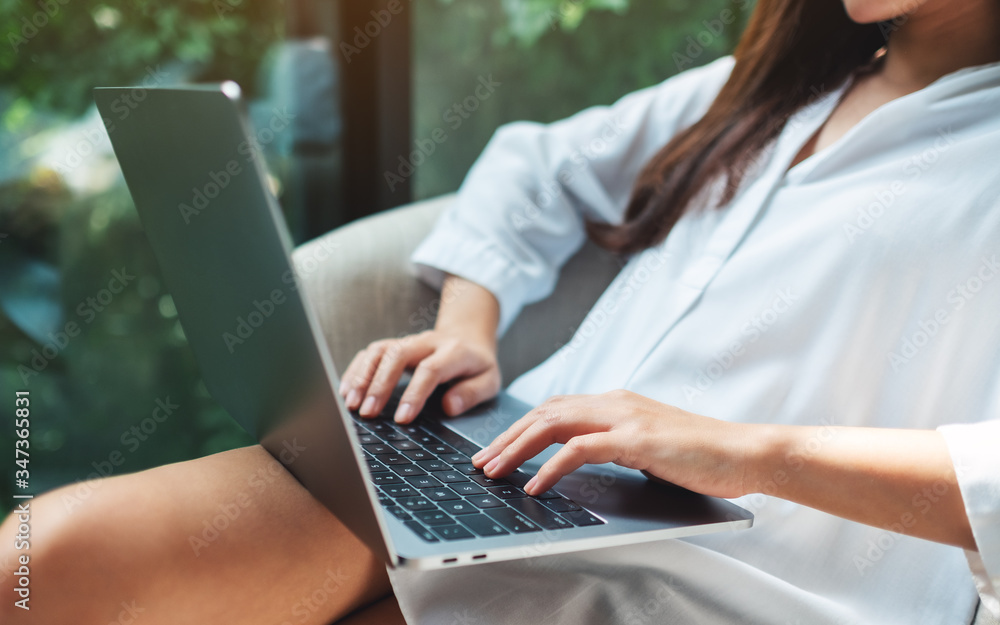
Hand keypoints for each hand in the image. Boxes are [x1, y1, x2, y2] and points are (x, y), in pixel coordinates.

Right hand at [338, 329, 500, 422]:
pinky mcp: (394, 345)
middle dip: (379, 384)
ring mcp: (408, 341)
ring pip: (380, 350)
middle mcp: (427, 343)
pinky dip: (355, 370)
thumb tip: (448, 407)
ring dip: (362, 376)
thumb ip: (472, 393)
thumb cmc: (477, 365)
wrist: (468, 336)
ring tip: (351, 404)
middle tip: (367, 412)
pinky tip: (346, 391)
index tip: (402, 419)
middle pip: (397, 355)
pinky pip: (371, 352)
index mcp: (454, 352)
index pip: (429, 370)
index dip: (414, 394)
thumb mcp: (490, 380)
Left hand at [470, 389, 755, 497]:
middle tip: (480, 461)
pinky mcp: (636, 439)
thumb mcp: (648, 446)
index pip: (555, 409)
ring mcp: (625, 417)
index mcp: (616, 402)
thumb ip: (616, 446)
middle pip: (545, 412)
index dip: (520, 428)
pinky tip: (534, 483)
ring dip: (518, 448)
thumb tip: (582, 460)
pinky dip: (551, 465)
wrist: (745, 452)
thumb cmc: (701, 455)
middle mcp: (615, 402)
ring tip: (494, 470)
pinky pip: (581, 448)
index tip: (496, 449)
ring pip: (554, 424)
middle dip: (507, 437)